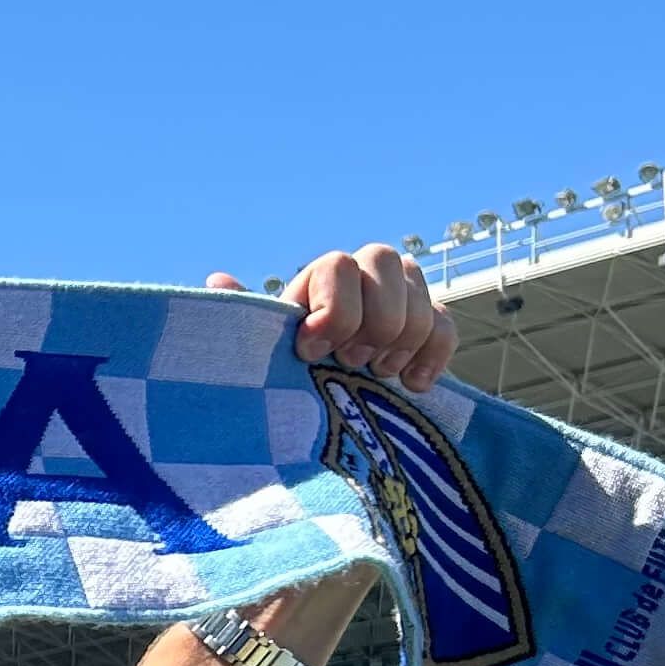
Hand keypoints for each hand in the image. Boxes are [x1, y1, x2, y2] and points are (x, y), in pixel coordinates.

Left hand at [207, 245, 452, 390]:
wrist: (330, 400)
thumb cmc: (288, 369)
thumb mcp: (264, 346)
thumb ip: (250, 316)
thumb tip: (217, 281)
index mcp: (322, 276)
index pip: (337, 266)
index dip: (332, 311)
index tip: (311, 353)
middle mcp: (367, 272)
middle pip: (386, 265)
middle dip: (371, 324)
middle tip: (349, 363)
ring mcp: (405, 295)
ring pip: (420, 299)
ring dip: (399, 345)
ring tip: (374, 375)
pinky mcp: (433, 325)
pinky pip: (447, 326)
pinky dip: (432, 356)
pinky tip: (411, 385)